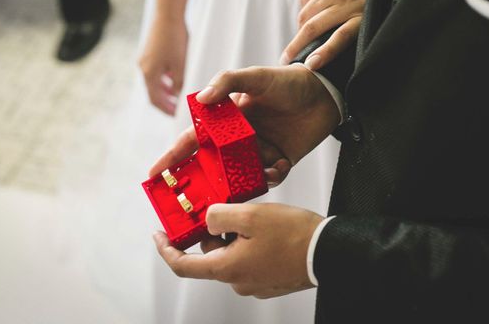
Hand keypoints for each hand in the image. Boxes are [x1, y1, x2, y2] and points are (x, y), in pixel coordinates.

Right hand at [139, 16, 187, 115]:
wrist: (167, 12)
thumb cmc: (176, 38)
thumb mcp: (181, 64)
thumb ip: (180, 83)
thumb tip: (180, 97)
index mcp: (149, 74)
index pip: (155, 100)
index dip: (166, 109)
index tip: (176, 115)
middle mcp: (143, 67)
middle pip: (153, 91)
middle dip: (166, 101)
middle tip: (177, 108)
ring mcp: (144, 59)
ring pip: (154, 80)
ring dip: (165, 90)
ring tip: (177, 94)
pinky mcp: (148, 51)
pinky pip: (155, 70)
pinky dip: (164, 78)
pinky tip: (174, 76)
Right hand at [149, 64, 339, 184]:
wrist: (326, 92)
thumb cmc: (288, 81)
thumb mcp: (256, 76)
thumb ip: (228, 82)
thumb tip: (201, 98)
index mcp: (226, 121)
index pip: (193, 140)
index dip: (172, 156)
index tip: (154, 175)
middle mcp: (238, 139)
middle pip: (213, 165)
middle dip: (204, 183)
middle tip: (198, 199)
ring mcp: (258, 152)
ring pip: (240, 177)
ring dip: (242, 183)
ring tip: (248, 182)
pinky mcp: (279, 161)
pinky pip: (269, 180)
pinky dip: (272, 178)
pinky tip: (280, 166)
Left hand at [153, 202, 323, 297]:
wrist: (329, 251)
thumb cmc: (293, 235)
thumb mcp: (251, 216)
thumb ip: (220, 215)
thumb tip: (208, 219)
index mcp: (227, 268)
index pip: (183, 265)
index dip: (166, 249)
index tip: (158, 234)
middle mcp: (238, 281)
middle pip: (211, 254)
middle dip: (213, 230)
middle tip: (225, 207)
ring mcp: (255, 283)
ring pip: (232, 254)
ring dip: (235, 234)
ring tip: (252, 214)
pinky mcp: (270, 280)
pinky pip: (249, 259)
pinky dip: (249, 242)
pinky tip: (265, 228)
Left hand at [281, 0, 379, 69]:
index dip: (305, 12)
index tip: (308, 22)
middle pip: (305, 16)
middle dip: (301, 31)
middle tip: (301, 44)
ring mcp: (342, 5)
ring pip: (312, 28)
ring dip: (299, 45)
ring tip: (291, 59)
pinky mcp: (360, 18)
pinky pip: (339, 38)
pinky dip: (324, 52)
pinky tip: (312, 64)